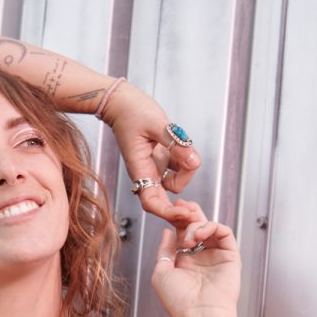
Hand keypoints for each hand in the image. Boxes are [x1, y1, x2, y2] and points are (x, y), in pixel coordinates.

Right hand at [101, 82, 200, 225]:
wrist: (122, 102)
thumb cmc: (132, 112)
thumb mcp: (157, 124)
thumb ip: (176, 145)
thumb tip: (194, 162)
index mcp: (140, 170)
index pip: (152, 202)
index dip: (168, 212)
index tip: (183, 213)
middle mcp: (147, 174)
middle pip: (164, 201)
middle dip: (179, 207)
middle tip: (194, 208)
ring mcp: (155, 168)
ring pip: (176, 183)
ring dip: (186, 172)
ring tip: (186, 149)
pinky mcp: (162, 160)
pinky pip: (179, 168)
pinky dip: (186, 161)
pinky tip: (183, 147)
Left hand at [151, 201, 240, 316]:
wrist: (199, 313)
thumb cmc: (179, 301)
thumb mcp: (161, 273)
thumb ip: (164, 251)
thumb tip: (167, 232)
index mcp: (183, 262)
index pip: (182, 234)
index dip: (178, 221)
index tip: (172, 210)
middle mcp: (200, 257)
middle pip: (197, 227)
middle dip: (190, 214)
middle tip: (182, 206)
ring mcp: (215, 256)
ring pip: (210, 228)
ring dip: (197, 225)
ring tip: (190, 237)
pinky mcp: (230, 256)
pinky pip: (224, 233)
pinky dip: (212, 227)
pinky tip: (200, 234)